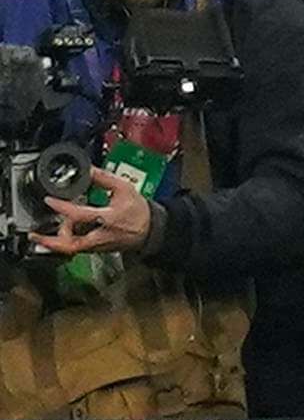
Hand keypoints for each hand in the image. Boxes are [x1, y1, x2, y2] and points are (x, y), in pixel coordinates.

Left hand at [39, 168, 155, 255]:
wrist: (152, 230)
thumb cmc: (139, 211)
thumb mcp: (124, 189)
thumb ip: (105, 178)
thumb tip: (87, 170)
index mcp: (109, 218)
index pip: (81, 215)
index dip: (63, 208)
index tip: (49, 200)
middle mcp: (102, 235)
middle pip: (72, 244)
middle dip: (51, 241)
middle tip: (35, 235)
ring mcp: (99, 245)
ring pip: (72, 248)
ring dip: (58, 239)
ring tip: (52, 228)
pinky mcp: (97, 250)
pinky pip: (77, 248)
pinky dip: (66, 242)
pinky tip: (62, 233)